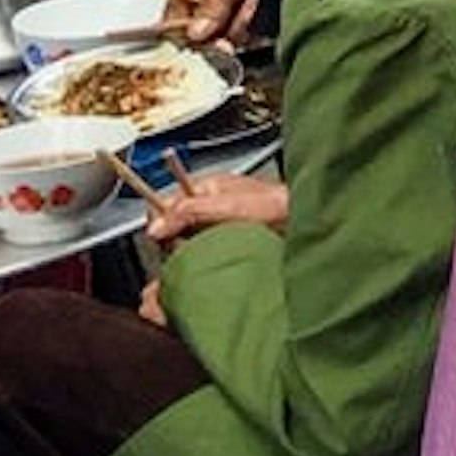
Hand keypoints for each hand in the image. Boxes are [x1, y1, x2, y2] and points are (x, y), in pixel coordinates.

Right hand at [141, 169, 288, 251]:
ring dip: (188, 254)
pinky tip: (209, 266)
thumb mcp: (226, 205)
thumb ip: (188, 212)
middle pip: (171, 229)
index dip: (160, 222)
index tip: (163, 238)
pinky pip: (199, 256)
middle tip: (188, 250)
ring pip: (184, 245)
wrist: (299, 220)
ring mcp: (214, 226)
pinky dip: (201, 262)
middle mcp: (206, 206)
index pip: (163, 204)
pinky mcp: (222, 244)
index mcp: (203, 189)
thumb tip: (156, 227)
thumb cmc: (273, 204)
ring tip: (204, 257)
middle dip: (174, 243)